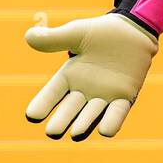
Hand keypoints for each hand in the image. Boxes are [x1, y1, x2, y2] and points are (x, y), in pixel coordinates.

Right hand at [24, 12, 158, 139]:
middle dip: (61, 121)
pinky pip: (117, 113)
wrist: (133, 29)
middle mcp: (84, 91)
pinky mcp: (124, 97)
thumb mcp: (76, 33)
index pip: (51, 94)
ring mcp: (104, 96)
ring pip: (91, 115)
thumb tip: (29, 36)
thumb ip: (54, 38)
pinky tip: (106, 131)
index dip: (42, 104)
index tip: (32, 115)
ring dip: (84, 124)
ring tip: (76, 133)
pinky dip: (112, 122)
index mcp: (69, 76)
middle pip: (69, 110)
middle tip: (53, 132)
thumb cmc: (102, 32)